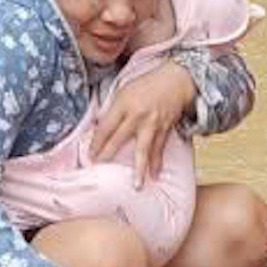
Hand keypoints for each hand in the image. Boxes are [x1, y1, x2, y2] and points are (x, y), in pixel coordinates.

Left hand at [89, 62, 195, 184]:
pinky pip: (159, 149)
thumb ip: (113, 108)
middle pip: (119, 139)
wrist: (176, 80)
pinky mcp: (164, 129)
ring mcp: (152, 124)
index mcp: (124, 103)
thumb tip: (100, 126)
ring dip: (139, 169)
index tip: (89, 155)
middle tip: (99, 170)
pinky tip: (154, 175)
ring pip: (143, 149)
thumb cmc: (147, 84)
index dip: (96, 142)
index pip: (106, 126)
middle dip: (108, 155)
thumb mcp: (124, 90)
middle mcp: (137, 115)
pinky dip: (157, 162)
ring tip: (136, 185)